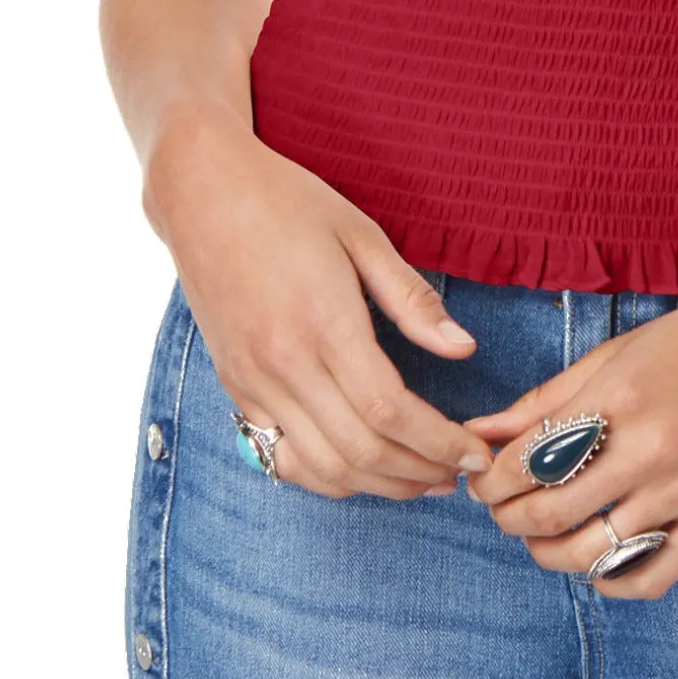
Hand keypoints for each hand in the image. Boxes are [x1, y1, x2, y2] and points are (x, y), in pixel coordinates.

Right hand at [145, 116, 495, 499]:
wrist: (202, 193)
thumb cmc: (288, 202)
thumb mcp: (362, 235)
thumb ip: (412, 298)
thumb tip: (464, 349)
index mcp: (324, 323)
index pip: (391, 410)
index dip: (440, 442)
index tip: (475, 453)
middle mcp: (284, 365)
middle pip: (360, 451)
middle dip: (418, 473)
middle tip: (460, 474)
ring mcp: (253, 382)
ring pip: (320, 466)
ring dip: (378, 485)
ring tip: (422, 480)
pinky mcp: (235, 387)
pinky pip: (282, 454)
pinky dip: (326, 476)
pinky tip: (362, 470)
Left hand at [457, 287, 677, 598]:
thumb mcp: (611, 357)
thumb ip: (543, 400)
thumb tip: (478, 433)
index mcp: (618, 397)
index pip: (529, 460)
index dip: (492, 480)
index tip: (480, 481)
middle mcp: (651, 449)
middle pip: (551, 511)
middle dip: (507, 518)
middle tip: (498, 511)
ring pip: (593, 553)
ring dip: (547, 554)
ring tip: (537, 538)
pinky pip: (650, 578)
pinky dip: (609, 582)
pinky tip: (593, 564)